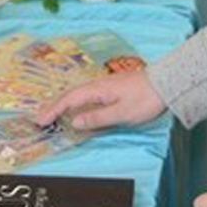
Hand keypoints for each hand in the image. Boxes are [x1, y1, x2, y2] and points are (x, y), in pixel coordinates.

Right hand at [33, 68, 164, 129]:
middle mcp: (98, 85)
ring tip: (51, 112)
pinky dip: (75, 102)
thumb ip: (97, 118)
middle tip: (38, 117)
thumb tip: (75, 121)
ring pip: (78, 94)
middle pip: (70, 95)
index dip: (53, 110)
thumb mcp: (122, 113)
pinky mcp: (112, 89)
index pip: (69, 100)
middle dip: (53, 105)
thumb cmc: (146, 100)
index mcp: (97, 90)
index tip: (40, 121)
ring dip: (63, 103)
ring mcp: (105, 86)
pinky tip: (76, 108)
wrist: (167, 84)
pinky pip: (86, 95)